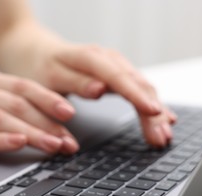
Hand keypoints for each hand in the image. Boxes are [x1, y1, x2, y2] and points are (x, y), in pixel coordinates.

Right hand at [0, 71, 78, 153]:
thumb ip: (2, 103)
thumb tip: (37, 122)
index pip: (24, 88)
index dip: (49, 100)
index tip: (70, 115)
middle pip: (18, 105)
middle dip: (47, 124)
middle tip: (69, 141)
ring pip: (1, 118)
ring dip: (30, 132)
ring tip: (52, 145)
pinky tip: (16, 143)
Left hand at [35, 44, 176, 146]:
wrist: (35, 51)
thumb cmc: (40, 66)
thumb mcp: (50, 76)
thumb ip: (75, 82)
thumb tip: (100, 90)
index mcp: (90, 58)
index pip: (119, 77)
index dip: (137, 95)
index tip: (153, 112)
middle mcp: (107, 59)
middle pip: (136, 84)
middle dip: (152, 111)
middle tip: (161, 137)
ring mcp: (113, 66)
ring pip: (141, 87)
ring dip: (155, 110)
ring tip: (165, 134)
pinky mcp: (115, 74)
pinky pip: (137, 89)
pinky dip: (149, 104)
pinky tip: (163, 117)